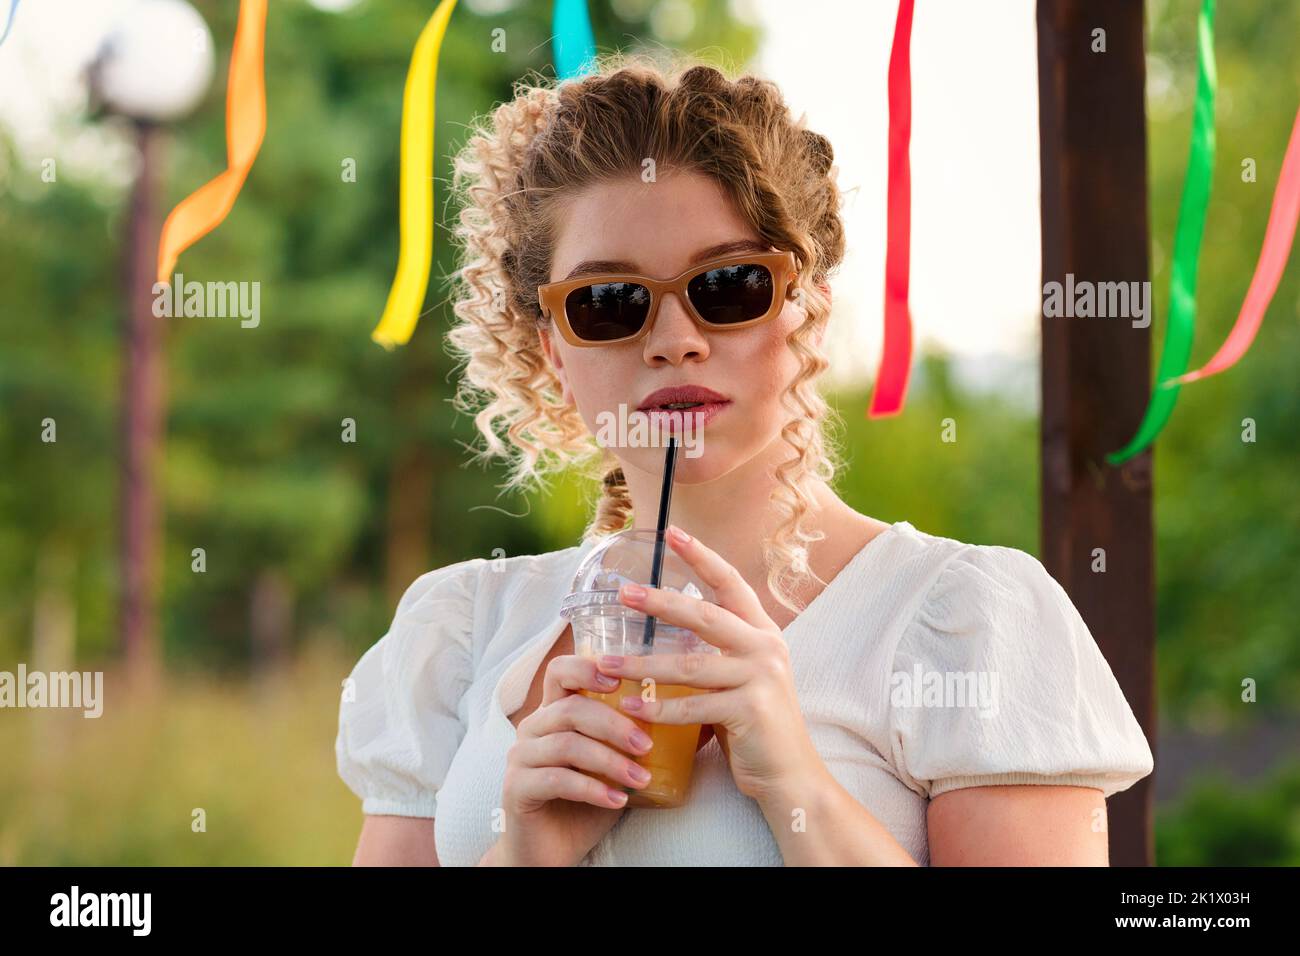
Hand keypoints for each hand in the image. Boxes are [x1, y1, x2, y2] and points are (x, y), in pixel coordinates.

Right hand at [496, 652, 655, 865]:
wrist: (550, 851)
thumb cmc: (586, 803)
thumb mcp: (616, 766)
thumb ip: (640, 741)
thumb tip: (700, 723)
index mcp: (553, 712)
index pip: (560, 671)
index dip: (588, 667)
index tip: (622, 679)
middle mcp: (532, 728)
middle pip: (571, 707)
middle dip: (614, 724)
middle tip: (646, 745)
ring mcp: (520, 757)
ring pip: (566, 743)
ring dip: (609, 760)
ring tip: (640, 779)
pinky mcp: (516, 787)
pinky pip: (556, 779)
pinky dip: (592, 789)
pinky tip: (618, 801)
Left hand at [600, 525, 823, 802]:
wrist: (791, 775)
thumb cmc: (755, 726)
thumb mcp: (738, 679)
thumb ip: (714, 654)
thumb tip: (667, 632)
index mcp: (762, 633)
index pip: (730, 583)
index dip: (701, 556)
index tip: (671, 532)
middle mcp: (765, 648)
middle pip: (704, 616)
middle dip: (660, 602)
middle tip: (623, 593)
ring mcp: (760, 678)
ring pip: (689, 665)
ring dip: (642, 665)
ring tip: (606, 664)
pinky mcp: (750, 711)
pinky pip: (693, 707)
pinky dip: (658, 708)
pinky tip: (630, 707)